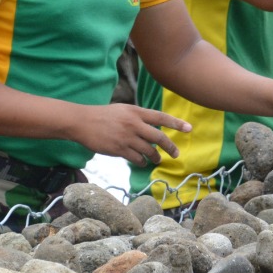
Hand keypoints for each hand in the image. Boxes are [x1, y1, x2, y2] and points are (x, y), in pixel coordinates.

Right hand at [76, 104, 191, 165]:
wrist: (83, 122)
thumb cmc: (104, 115)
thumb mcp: (124, 110)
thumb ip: (139, 117)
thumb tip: (153, 127)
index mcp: (136, 112)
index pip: (161, 117)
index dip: (176, 123)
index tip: (189, 129)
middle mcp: (134, 124)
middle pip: (159, 138)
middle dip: (170, 147)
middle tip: (176, 154)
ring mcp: (127, 137)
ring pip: (149, 150)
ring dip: (155, 157)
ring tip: (157, 159)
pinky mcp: (119, 149)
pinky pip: (137, 159)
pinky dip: (142, 161)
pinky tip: (142, 162)